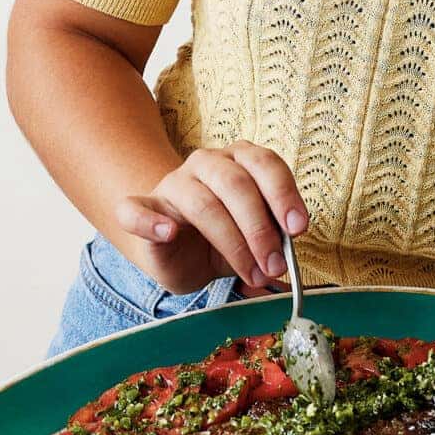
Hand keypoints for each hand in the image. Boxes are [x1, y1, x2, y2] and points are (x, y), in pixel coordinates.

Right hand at [115, 143, 308, 295]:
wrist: (175, 249)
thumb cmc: (220, 238)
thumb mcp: (254, 236)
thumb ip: (273, 236)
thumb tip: (289, 251)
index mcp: (238, 160)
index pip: (265, 163)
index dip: (284, 194)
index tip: (298, 228)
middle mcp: (206, 163)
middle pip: (236, 185)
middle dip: (260, 229)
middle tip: (274, 266)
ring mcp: (172, 184)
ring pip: (202, 204)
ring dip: (231, 243)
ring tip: (251, 274)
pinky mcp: (142, 208)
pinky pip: (136, 211)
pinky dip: (151, 222)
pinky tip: (168, 233)